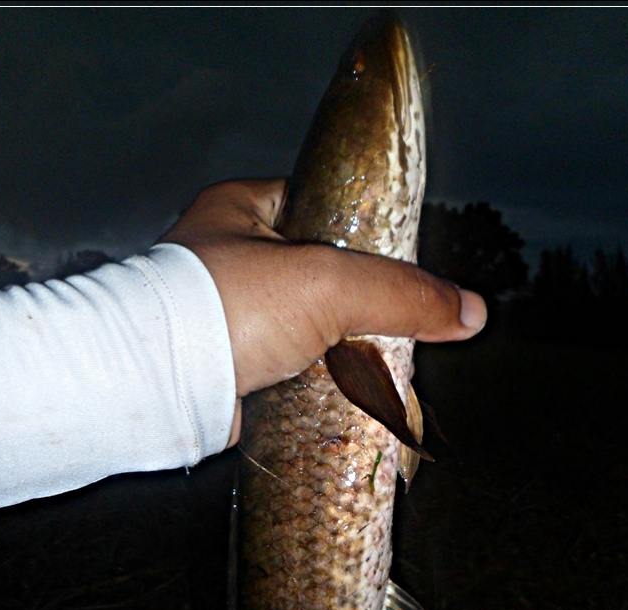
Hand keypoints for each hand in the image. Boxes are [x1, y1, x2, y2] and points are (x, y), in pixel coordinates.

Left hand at [161, 179, 486, 445]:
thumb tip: (470, 313)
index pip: (324, 202)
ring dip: (342, 346)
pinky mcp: (232, 367)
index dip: (369, 229)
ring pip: (309, 325)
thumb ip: (402, 292)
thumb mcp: (327, 284)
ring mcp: (230, 314)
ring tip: (381, 358)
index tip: (404, 258)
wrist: (157, 386)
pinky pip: (291, 367)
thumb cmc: (227, 309)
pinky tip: (348, 390)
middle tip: (397, 318)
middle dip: (360, 300)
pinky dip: (318, 380)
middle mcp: (233, 256)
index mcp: (244, 208)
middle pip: (323, 272)